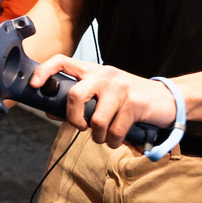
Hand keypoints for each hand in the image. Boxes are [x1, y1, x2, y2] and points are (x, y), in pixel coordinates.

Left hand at [30, 56, 177, 147]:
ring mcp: (120, 87)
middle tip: (81, 126)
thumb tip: (50, 111)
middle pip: (74, 96)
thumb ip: (78, 102)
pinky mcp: (134, 103)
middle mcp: (105, 74)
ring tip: (106, 135)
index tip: (34, 85)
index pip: (62, 61)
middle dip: (74, 118)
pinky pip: (114, 131)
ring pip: (95, 120)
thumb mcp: (103, 95)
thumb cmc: (129, 99)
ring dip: (98, 136)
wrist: (167, 99)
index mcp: (93, 70)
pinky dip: (114, 141)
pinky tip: (118, 138)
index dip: (44, 71)